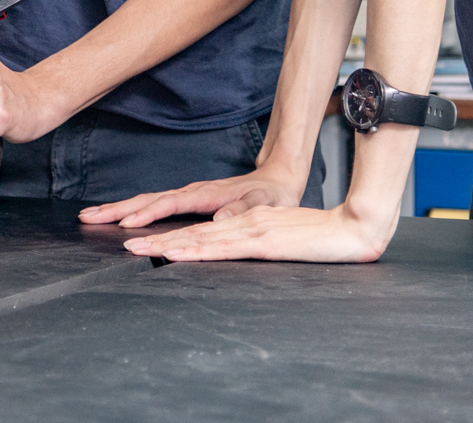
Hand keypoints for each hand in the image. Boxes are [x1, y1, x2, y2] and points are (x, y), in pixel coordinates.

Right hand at [78, 163, 309, 228]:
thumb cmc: (271, 195)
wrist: (276, 179)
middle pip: (147, 199)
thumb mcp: (264, 204)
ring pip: (146, 200)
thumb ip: (243, 210)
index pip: (169, 205)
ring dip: (118, 208)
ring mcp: (186, 194)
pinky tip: (119, 216)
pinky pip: (154, 203)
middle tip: (88, 218)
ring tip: (90, 216)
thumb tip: (220, 218)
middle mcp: (191, 192)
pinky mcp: (187, 199)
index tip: (126, 225)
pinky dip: (132, 208)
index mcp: (205, 194)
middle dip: (116, 209)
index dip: (147, 215)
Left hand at [116, 201, 396, 263]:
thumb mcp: (277, 236)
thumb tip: (225, 237)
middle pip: (187, 228)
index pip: (194, 227)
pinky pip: (222, 246)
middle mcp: (239, 221)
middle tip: (118, 238)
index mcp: (241, 220)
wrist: (354, 228)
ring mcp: (248, 229)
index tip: (133, 236)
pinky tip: (176, 253)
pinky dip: (195, 249)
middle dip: (148, 232)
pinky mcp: (261, 240)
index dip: (162, 230)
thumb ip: (250, 236)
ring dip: (164, 243)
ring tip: (135, 248)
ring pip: (197, 236)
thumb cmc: (318, 235)